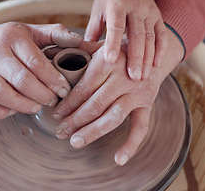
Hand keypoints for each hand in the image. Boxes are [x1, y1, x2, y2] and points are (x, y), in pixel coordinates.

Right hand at [0, 20, 82, 118]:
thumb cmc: (11, 38)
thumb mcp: (33, 30)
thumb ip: (57, 34)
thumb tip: (79, 41)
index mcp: (12, 36)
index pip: (35, 62)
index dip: (53, 80)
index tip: (64, 90)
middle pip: (21, 80)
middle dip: (42, 95)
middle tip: (52, 100)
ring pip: (1, 94)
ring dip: (23, 105)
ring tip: (36, 107)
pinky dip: (0, 112)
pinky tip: (14, 108)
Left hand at [53, 35, 183, 165]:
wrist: (152, 50)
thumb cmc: (119, 50)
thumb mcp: (101, 45)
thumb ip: (79, 51)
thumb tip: (52, 53)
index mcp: (108, 62)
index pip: (84, 88)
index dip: (68, 104)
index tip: (56, 114)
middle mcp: (124, 77)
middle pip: (95, 104)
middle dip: (74, 121)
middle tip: (59, 132)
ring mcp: (137, 92)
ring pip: (113, 117)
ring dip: (92, 132)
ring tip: (75, 141)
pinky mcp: (147, 104)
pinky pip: (141, 127)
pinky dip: (131, 144)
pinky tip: (119, 159)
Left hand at [85, 0, 167, 79]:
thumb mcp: (98, 8)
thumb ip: (93, 30)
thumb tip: (85, 54)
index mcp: (116, 4)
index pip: (116, 25)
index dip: (113, 43)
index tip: (110, 60)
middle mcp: (135, 7)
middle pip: (137, 34)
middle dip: (135, 57)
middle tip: (133, 77)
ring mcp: (149, 11)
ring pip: (150, 37)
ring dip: (148, 58)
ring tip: (143, 76)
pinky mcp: (157, 16)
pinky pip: (161, 34)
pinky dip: (160, 50)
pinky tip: (156, 64)